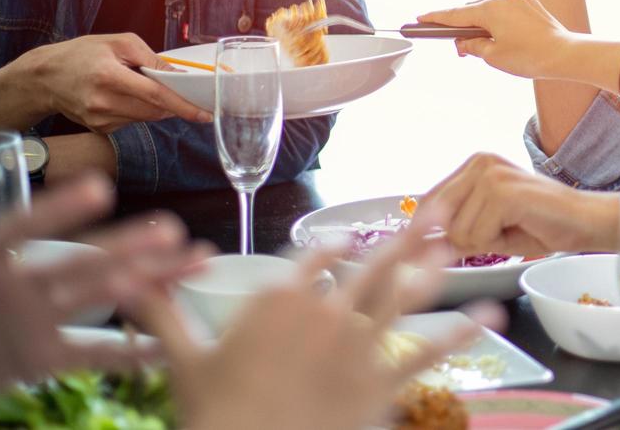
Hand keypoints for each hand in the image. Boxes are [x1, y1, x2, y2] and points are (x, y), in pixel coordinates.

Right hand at [0, 174, 211, 413]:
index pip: (22, 226)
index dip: (59, 209)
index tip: (99, 188)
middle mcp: (7, 288)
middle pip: (78, 263)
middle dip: (130, 246)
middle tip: (173, 230)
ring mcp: (27, 324)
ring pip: (97, 296)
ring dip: (149, 278)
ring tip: (189, 259)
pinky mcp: (38, 358)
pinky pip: (94, 351)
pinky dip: (134, 348)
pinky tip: (173, 339)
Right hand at [15, 33, 210, 132]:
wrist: (44, 78)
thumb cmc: (82, 54)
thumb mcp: (118, 43)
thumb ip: (151, 58)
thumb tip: (178, 74)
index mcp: (109, 76)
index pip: (155, 95)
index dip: (183, 105)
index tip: (204, 113)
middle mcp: (103, 103)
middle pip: (154, 110)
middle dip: (173, 103)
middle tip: (183, 91)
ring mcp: (100, 120)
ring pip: (145, 117)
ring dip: (154, 105)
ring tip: (138, 85)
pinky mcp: (99, 129)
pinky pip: (131, 121)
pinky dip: (138, 110)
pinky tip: (124, 96)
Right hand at [138, 230, 502, 429]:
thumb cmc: (214, 413)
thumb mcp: (184, 361)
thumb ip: (162, 314)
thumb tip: (127, 278)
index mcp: (280, 299)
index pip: (314, 261)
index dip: (334, 248)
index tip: (347, 238)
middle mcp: (326, 311)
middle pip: (372, 265)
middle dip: (405, 235)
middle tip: (437, 210)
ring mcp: (357, 344)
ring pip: (403, 296)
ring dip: (433, 270)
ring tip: (457, 247)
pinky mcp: (381, 380)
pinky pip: (428, 352)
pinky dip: (463, 334)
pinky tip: (491, 317)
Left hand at [415, 152, 617, 257]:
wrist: (585, 221)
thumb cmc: (541, 224)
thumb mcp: (488, 224)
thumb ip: (456, 227)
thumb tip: (418, 242)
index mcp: (474, 164)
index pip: (429, 201)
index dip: (432, 229)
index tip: (436, 246)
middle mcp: (479, 162)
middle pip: (440, 219)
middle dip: (464, 239)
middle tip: (499, 233)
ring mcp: (491, 174)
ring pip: (458, 232)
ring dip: (485, 242)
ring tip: (514, 228)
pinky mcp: (503, 192)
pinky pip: (478, 236)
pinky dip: (498, 243)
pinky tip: (522, 228)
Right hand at [418, 0, 577, 80]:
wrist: (564, 54)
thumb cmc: (529, 57)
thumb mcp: (493, 56)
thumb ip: (473, 46)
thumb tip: (464, 42)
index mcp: (489, 9)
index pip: (455, 14)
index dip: (436, 18)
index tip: (420, 19)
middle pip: (473, 10)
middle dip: (463, 26)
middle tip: (459, 46)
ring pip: (491, 8)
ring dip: (482, 23)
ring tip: (480, 43)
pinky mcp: (531, 4)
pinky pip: (507, 9)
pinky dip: (499, 20)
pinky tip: (501, 36)